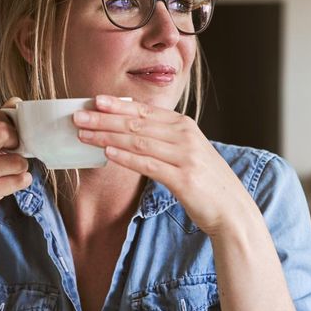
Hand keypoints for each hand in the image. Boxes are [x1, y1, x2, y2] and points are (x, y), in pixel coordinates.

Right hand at [0, 107, 30, 240]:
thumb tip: (16, 102)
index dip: (8, 124)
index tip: (8, 139)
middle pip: (3, 131)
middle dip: (17, 143)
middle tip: (11, 154)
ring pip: (16, 160)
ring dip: (20, 168)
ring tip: (8, 174)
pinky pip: (18, 181)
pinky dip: (21, 183)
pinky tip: (8, 187)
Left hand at [73, 95, 249, 236]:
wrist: (232, 209)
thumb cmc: (205, 182)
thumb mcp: (187, 153)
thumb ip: (163, 140)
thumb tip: (128, 134)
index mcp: (185, 126)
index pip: (145, 111)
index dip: (118, 105)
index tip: (94, 100)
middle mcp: (185, 136)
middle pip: (137, 124)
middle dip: (104, 119)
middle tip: (78, 116)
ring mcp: (185, 156)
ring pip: (138, 141)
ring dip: (107, 136)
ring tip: (83, 133)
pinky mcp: (183, 178)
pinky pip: (148, 164)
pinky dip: (126, 157)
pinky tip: (107, 152)